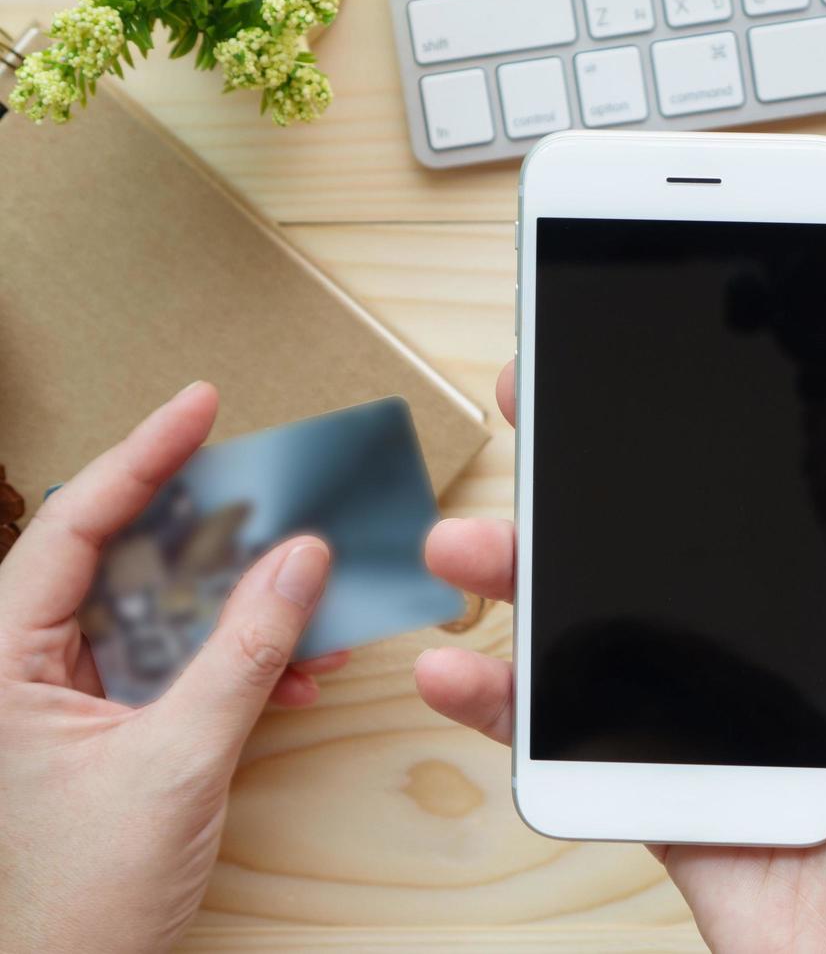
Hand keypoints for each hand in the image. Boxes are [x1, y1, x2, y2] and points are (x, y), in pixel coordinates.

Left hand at [0, 383, 347, 953]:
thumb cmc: (75, 901)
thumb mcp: (174, 763)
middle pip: (129, 559)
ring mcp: (77, 696)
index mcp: (1, 659)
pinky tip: (297, 674)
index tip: (201, 405)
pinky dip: (245, 664)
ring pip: (168, 613)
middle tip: (280, 500)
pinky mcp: (118, 726)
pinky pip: (187, 664)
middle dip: (216, 536)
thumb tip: (298, 563)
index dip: (143, 457)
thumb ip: (242, 655)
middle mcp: (30, 665)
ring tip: (314, 601)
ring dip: (247, 610)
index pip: (73, 526)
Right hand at [416, 362, 825, 952]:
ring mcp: (707, 717)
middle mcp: (772, 655)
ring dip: (524, 582)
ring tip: (462, 551)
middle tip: (525, 414)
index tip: (639, 380)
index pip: (765, 505)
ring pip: (599, 628)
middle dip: (588, 489)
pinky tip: (458, 675)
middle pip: (661, 551)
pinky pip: (574, 727)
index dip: (702, 439)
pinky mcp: (658, 780)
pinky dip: (508, 704)